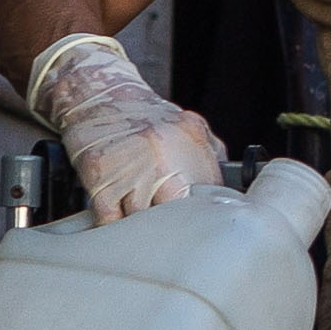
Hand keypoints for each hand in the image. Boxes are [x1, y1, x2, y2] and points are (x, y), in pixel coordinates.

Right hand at [23, 32, 226, 221]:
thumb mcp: (189, 125)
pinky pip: (110, 220)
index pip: (209, 195)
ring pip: (141, 223)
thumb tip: (231, 191)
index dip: (204, 218)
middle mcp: (162, 151)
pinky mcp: (99, 175)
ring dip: (143, 233)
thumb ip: (211, 156)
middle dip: (175, 231)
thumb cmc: (144, 117)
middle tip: (171, 236)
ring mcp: (129, 164)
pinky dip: (114, 228)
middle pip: (177, 215)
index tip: (200, 228)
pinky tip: (118, 222)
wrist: (100, 93)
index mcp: (190, 137)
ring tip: (143, 230)